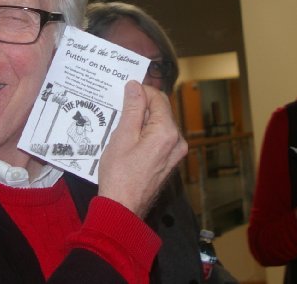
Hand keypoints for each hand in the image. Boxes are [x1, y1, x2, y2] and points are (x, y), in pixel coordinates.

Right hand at [98, 81, 187, 218]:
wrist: (123, 208)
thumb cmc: (119, 175)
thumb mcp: (122, 136)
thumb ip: (132, 109)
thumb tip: (135, 87)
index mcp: (167, 131)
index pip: (158, 98)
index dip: (141, 91)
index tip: (124, 93)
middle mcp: (177, 140)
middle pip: (161, 111)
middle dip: (141, 107)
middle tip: (119, 110)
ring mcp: (176, 153)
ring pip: (160, 124)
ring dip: (142, 120)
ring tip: (121, 127)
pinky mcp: (170, 161)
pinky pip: (160, 138)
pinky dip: (146, 134)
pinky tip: (129, 140)